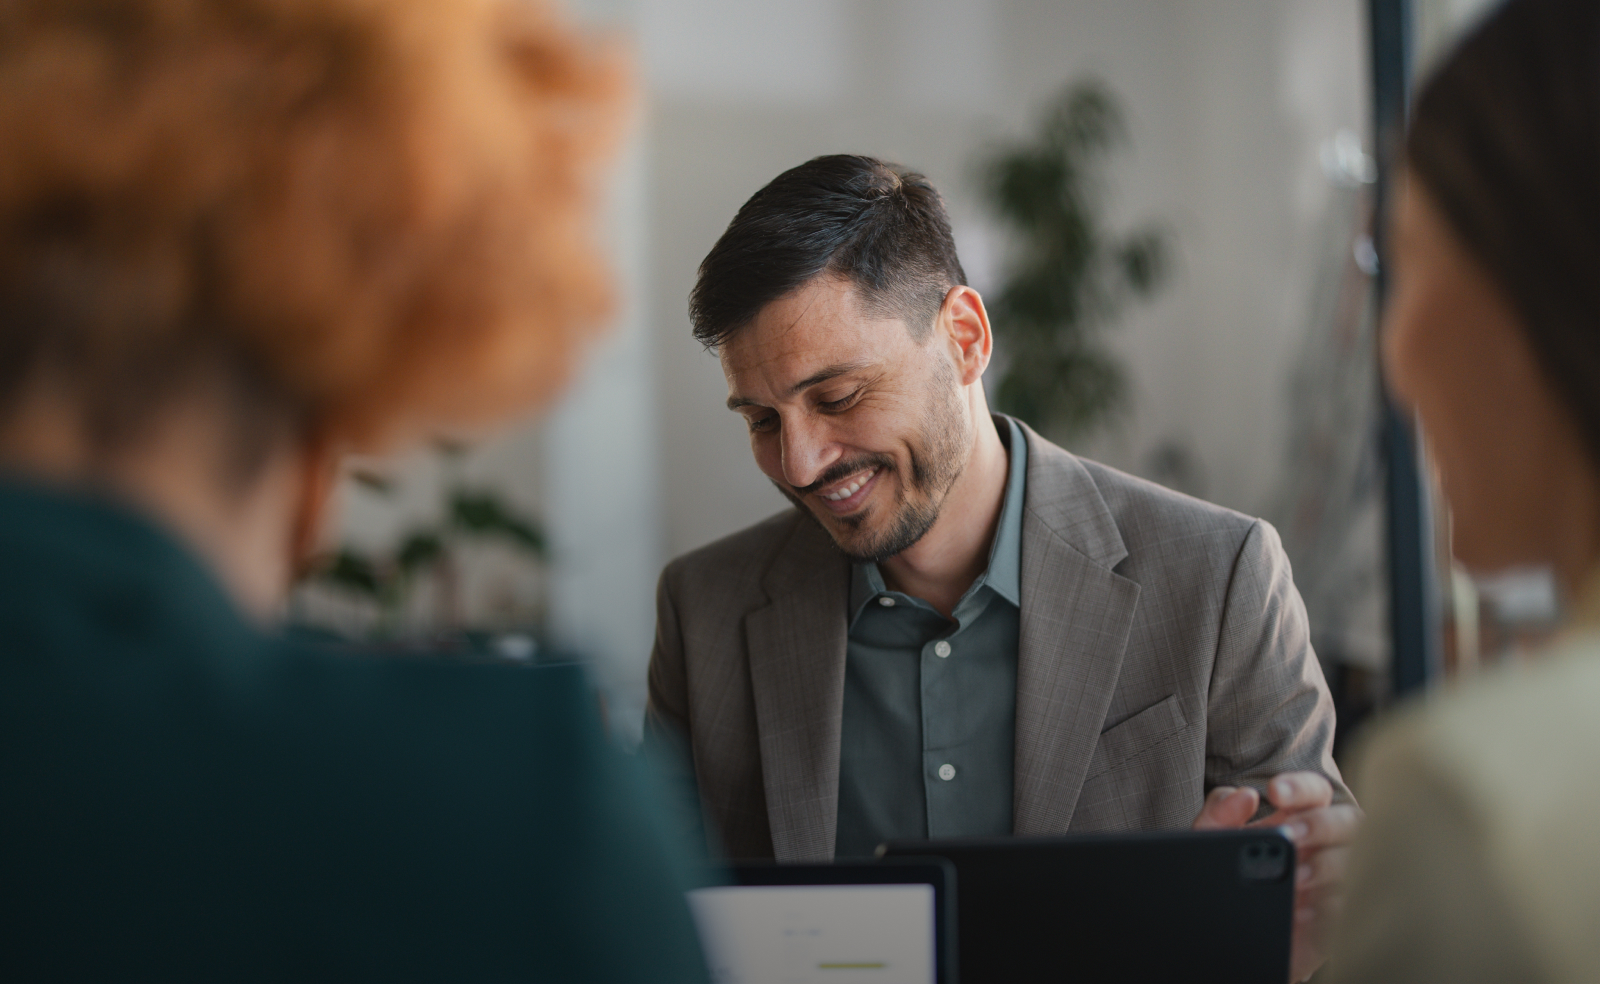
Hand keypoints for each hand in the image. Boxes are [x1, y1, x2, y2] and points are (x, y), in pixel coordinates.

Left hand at [1193, 772, 1362, 982]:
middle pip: (1347, 822)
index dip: (1301, 787)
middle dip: (1321, 824)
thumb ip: (1219, 811)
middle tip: (1291, 834)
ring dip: (1327, 865)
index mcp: (1295, 821)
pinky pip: (1346, 910)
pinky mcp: (1329, 921)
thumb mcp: (1210, 840)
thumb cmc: (1226, 877)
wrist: (1222, 933)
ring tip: (1294, 876)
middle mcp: (1319, 848)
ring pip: (1353, 864)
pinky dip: (1328, 907)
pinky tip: (1301, 909)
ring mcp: (1328, 883)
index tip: (1274, 791)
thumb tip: (1245, 795)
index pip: (1314, 793)